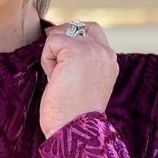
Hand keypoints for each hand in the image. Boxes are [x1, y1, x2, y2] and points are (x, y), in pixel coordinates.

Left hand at [39, 21, 118, 139]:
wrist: (74, 131)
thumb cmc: (72, 114)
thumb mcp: (83, 82)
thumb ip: (80, 61)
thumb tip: (57, 40)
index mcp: (110, 61)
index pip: (91, 32)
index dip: (71, 42)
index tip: (62, 66)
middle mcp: (106, 52)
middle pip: (77, 26)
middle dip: (60, 41)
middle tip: (56, 68)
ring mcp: (93, 50)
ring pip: (62, 33)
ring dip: (53, 54)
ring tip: (57, 78)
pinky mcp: (77, 51)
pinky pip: (52, 42)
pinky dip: (47, 60)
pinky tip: (54, 78)